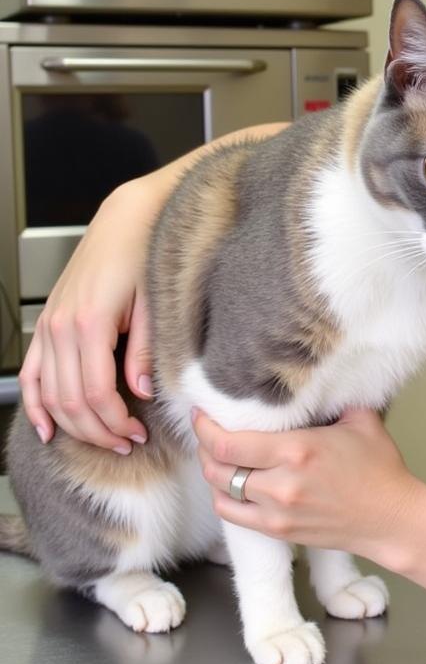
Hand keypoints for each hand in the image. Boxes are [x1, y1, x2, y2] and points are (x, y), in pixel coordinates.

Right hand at [18, 179, 157, 451]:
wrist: (128, 220)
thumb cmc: (145, 254)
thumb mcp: (155, 303)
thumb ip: (146, 351)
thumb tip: (141, 393)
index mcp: (90, 323)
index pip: (94, 393)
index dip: (113, 422)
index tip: (136, 435)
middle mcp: (62, 327)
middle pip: (70, 400)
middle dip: (98, 431)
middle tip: (127, 443)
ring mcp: (50, 326)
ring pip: (50, 394)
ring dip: (74, 424)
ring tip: (104, 438)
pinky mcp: (48, 324)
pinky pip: (32, 374)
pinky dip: (35, 404)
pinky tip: (47, 428)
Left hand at [194, 408, 419, 561]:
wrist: (391, 518)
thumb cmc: (380, 468)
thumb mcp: (360, 420)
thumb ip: (330, 401)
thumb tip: (310, 382)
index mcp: (297, 450)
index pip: (229, 443)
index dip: (205, 428)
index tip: (201, 413)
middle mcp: (280, 484)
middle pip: (217, 468)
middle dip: (204, 447)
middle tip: (206, 431)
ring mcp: (277, 512)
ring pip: (220, 492)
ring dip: (212, 473)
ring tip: (216, 456)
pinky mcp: (279, 531)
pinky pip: (234, 516)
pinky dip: (224, 498)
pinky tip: (230, 484)